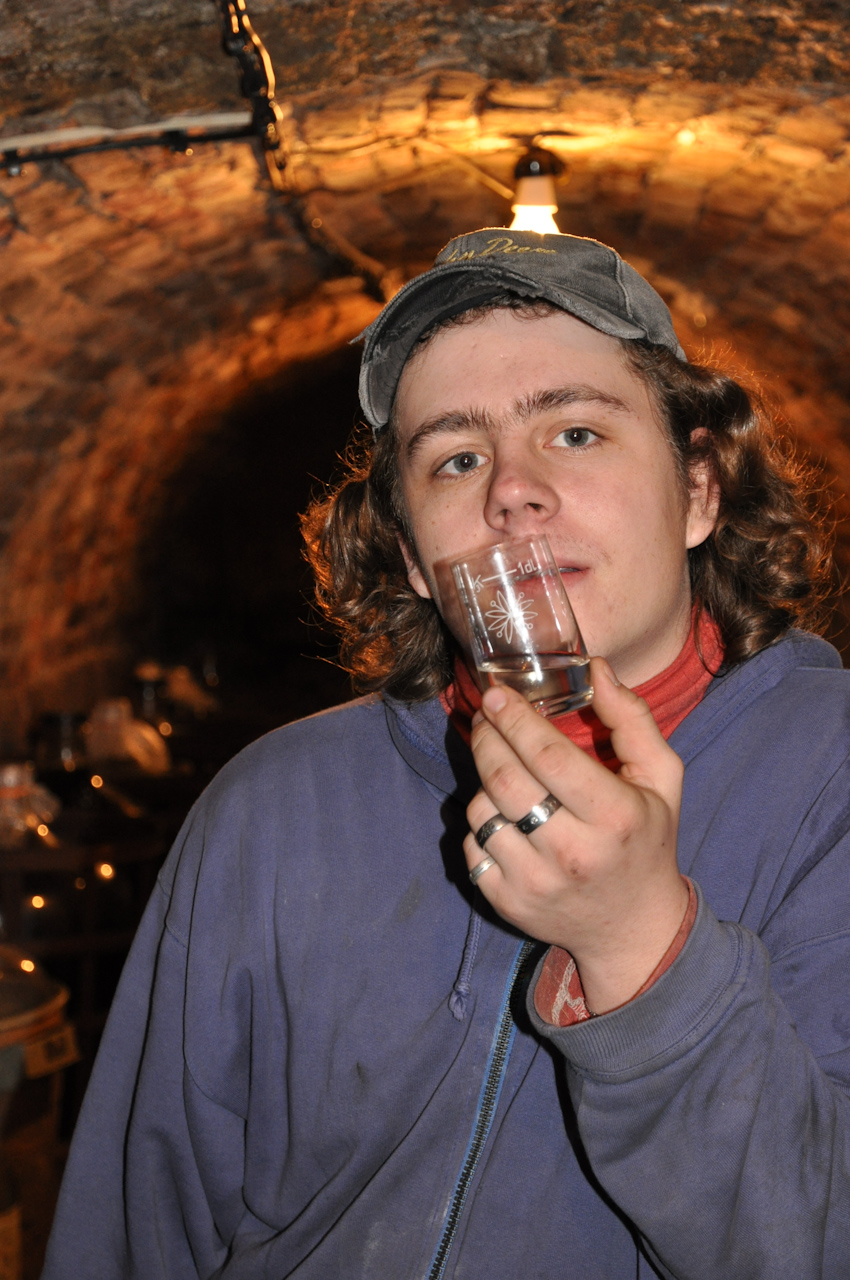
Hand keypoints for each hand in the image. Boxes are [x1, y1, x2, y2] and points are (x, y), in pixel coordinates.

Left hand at [465, 657, 688, 1013]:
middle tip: (485, 716)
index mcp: (615, 816)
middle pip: (505, 780)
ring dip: (482, 780)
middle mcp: (573, 853)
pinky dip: (479, 822)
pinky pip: (472, 846)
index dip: (515, 720)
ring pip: (482, 811)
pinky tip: (500, 812)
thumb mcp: (661, 777)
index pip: (548, 757)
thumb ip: (632, 718)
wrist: (634, 928)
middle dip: (486, 737)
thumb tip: (595, 668)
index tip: (497, 694)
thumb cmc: (647, 839)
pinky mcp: (508, 903)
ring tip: (501, 768)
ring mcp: (536, 883)